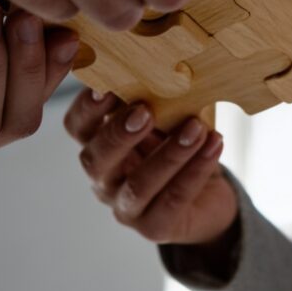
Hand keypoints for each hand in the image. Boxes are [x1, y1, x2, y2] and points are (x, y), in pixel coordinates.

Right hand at [64, 91, 234, 243]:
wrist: (208, 198)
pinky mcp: (155, 227)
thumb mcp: (166, 118)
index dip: (87, 109)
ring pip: (139, 184)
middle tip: (146, 111)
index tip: (107, 87)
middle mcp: (104, 179)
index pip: (77, 127)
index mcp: (98, 145)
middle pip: (96, 159)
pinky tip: (214, 145)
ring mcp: (126, 208)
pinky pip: (174, 199)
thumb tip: (169, 62)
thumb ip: (157, 97)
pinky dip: (196, 170)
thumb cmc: (178, 147)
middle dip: (119, 134)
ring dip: (170, 153)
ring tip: (196, 128)